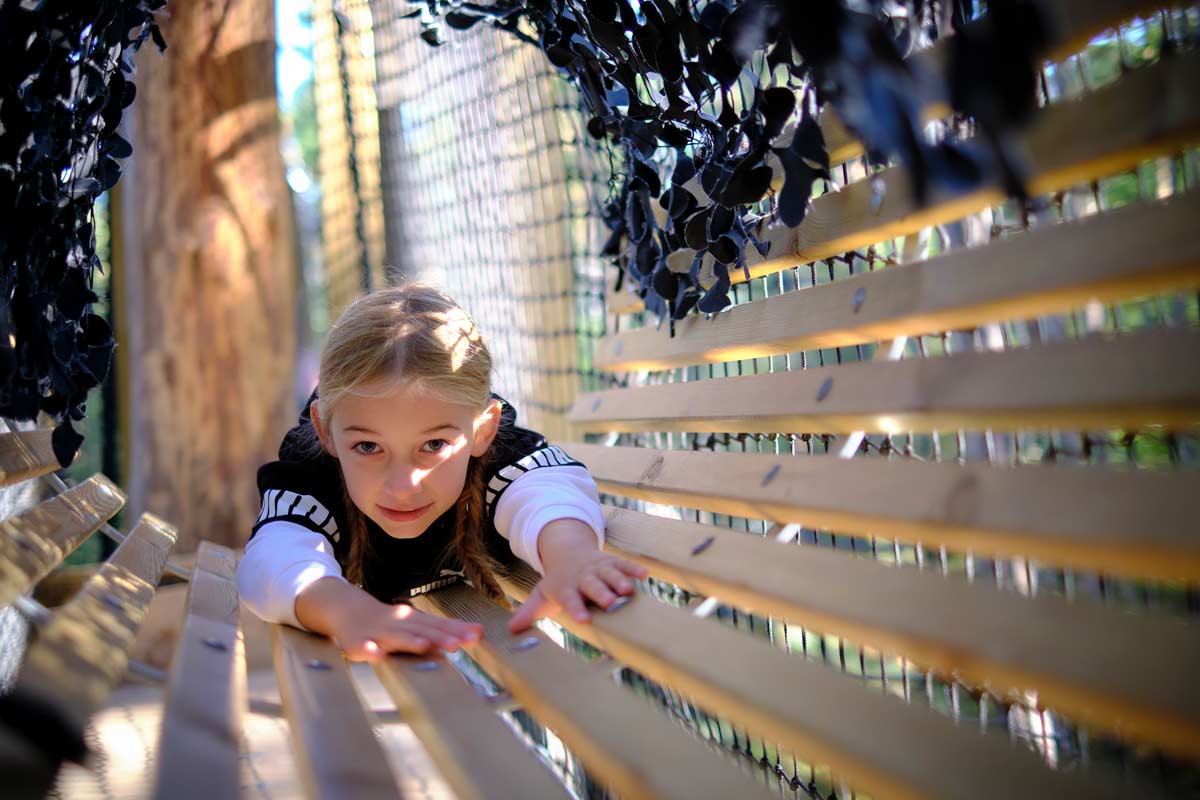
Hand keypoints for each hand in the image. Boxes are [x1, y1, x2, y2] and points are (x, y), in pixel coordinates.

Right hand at [296, 577, 483, 659]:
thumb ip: (445, 630)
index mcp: (415, 621)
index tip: (478, 635)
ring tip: (424, 646)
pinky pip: (362, 648)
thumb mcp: (418, 623)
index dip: (458, 630)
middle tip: (460, 644)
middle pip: (422, 631)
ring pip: (396, 638)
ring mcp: (378, 633)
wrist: (347, 608)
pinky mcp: (357, 642)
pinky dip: (369, 650)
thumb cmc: (389, 621)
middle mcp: (400, 624)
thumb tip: (479, 633)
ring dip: (410, 641)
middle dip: (441, 637)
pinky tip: (376, 654)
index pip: (440, 625)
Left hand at [508, 520, 647, 631]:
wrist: (568, 551)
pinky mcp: (611, 562)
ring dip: (619, 581)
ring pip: (610, 574)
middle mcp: (583, 577)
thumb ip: (529, 612)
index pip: (570, 599)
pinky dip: (634, 568)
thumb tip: (511, 629)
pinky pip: (624, 564)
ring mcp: (598, 568)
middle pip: (592, 585)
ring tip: (628, 592)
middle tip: (610, 603)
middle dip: (601, 593)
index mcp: (566, 587)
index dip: (576, 608)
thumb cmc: (557, 582)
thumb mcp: (541, 595)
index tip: (583, 621)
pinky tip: (644, 575)